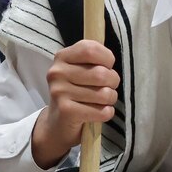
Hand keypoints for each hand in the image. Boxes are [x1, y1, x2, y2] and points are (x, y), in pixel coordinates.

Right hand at [31, 40, 119, 167]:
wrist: (57, 122)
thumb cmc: (76, 91)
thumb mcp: (80, 69)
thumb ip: (93, 58)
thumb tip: (110, 59)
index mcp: (62, 57)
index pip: (91, 49)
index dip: (107, 58)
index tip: (107, 66)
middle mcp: (57, 72)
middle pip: (101, 73)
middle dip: (113, 82)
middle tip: (108, 87)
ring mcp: (59, 92)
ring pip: (104, 94)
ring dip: (110, 99)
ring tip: (104, 101)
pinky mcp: (66, 111)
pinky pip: (101, 111)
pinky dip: (107, 113)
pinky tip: (100, 112)